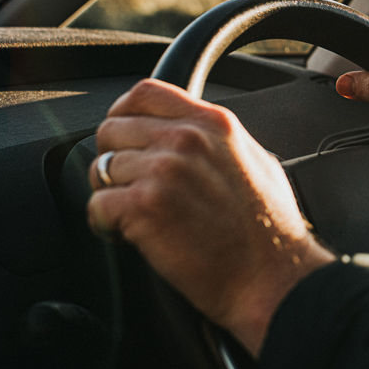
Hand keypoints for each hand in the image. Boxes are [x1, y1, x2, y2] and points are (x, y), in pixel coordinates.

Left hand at [88, 78, 333, 355]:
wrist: (272, 275)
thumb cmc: (270, 230)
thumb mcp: (256, 160)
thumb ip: (217, 140)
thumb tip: (189, 135)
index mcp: (215, 123)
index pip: (146, 92)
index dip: (124, 113)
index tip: (125, 135)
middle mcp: (187, 139)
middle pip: (112, 129)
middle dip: (115, 159)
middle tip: (133, 187)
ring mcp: (164, 170)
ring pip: (101, 169)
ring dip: (112, 195)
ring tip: (138, 216)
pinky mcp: (145, 207)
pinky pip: (96, 205)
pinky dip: (106, 224)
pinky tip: (131, 234)